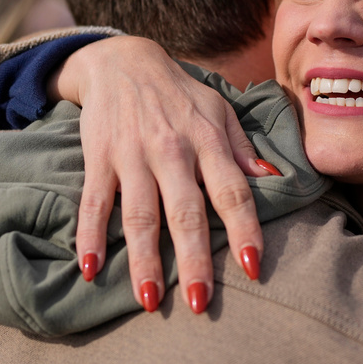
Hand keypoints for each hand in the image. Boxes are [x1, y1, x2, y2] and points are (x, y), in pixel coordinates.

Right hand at [51, 36, 269, 313]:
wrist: (123, 61)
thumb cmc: (180, 94)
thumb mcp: (219, 110)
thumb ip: (243, 148)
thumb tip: (273, 181)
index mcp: (208, 141)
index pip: (232, 190)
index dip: (244, 228)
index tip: (253, 266)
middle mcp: (172, 151)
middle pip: (185, 212)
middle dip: (194, 259)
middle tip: (199, 302)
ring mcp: (132, 156)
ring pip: (139, 215)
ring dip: (143, 259)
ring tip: (149, 300)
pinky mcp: (99, 158)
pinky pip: (93, 201)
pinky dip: (89, 235)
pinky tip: (90, 269)